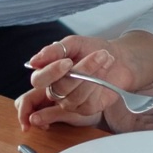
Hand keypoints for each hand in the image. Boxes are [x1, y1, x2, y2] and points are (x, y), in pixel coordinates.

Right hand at [15, 35, 135, 129]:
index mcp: (48, 73)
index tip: (68, 62)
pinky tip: (106, 69)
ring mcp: (70, 102)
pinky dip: (99, 83)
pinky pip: (88, 101)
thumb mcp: (74, 44)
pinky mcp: (86, 109)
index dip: (51, 72)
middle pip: (58, 88)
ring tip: (105, 57)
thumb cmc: (92, 49)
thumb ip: (55, 50)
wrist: (118, 57)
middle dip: (82, 70)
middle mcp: (56, 90)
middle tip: (99, 54)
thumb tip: (34, 61)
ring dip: (93, 74)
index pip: (39, 79)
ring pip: (75, 95)